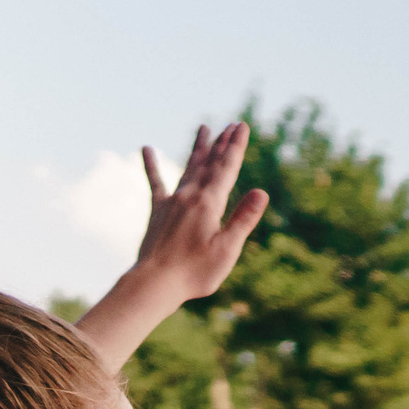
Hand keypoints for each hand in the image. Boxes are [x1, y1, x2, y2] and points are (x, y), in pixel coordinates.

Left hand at [132, 122, 270, 302]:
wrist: (156, 282)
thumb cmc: (195, 272)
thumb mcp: (227, 249)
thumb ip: (243, 219)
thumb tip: (262, 192)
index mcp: (209, 203)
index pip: (227, 168)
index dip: (235, 146)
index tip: (241, 126)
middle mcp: (190, 196)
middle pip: (209, 163)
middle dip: (221, 143)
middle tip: (230, 125)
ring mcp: (172, 202)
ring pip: (189, 168)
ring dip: (198, 148)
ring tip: (203, 129)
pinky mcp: (158, 211)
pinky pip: (156, 182)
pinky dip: (152, 165)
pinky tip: (146, 148)